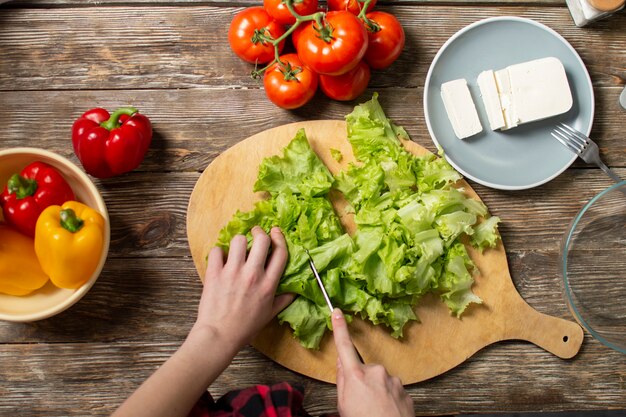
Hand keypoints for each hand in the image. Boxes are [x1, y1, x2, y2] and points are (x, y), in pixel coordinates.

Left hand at [192, 226, 293, 350]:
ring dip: (239, 242)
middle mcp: (252, 275)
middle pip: (262, 240)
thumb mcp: (269, 314)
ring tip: (237, 248)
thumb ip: (283, 300)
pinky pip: (217, 250)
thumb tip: (294, 291)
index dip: (279, 238)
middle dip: (259, 232)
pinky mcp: (214, 274)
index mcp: (268, 284)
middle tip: (255, 233)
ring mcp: (232, 273)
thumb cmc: (245, 327)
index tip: (276, 232)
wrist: (219, 336)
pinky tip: (221, 259)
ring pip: (239, 241)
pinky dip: (219, 252)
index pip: (280, 252)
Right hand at [332, 309, 413, 416]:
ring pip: (380, 382)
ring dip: (376, 393)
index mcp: (356, 376)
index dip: (339, 328)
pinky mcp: (406, 391)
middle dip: (361, 382)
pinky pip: (393, 391)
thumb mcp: (343, 405)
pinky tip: (385, 413)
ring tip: (373, 412)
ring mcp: (393, 381)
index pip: (344, 347)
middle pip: (364, 371)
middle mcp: (376, 373)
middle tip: (358, 403)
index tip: (337, 312)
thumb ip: (342, 381)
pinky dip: (388, 401)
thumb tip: (343, 363)